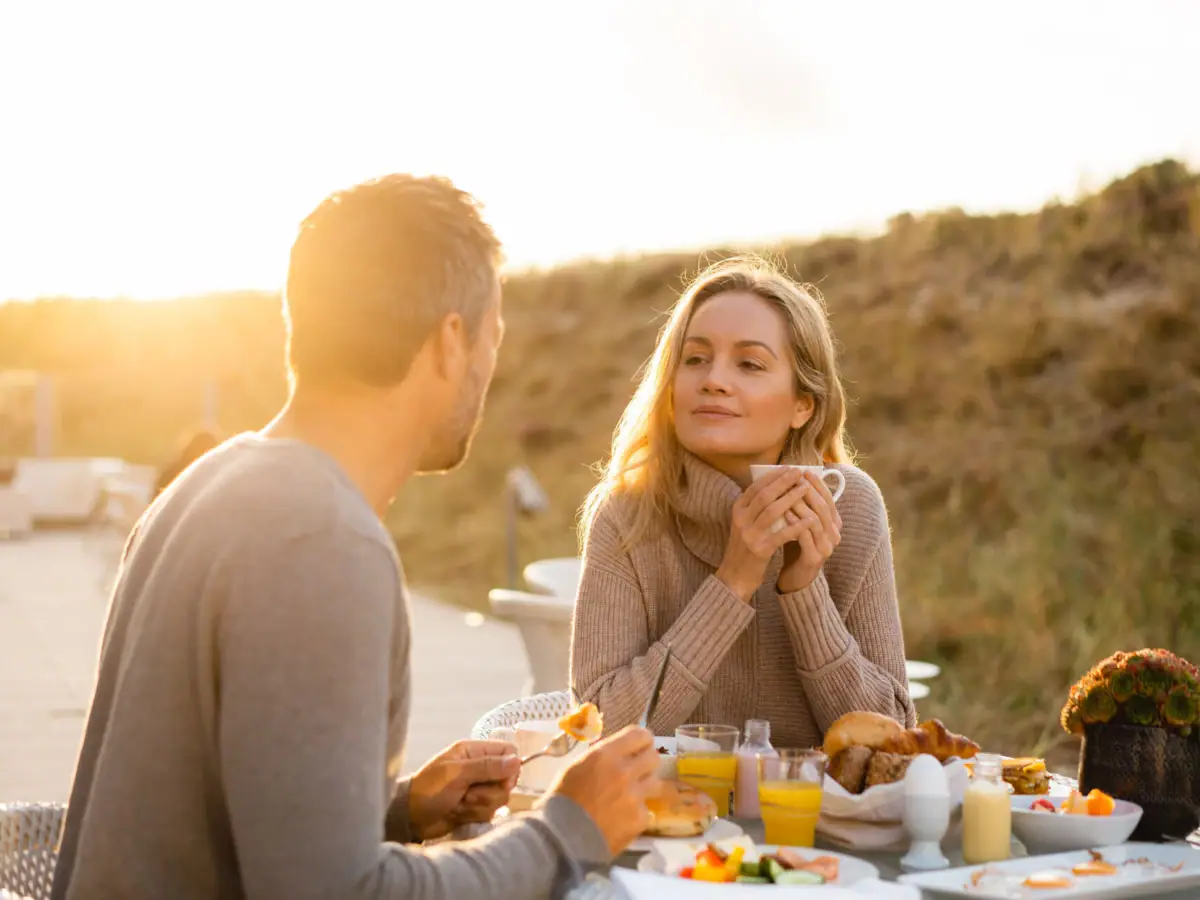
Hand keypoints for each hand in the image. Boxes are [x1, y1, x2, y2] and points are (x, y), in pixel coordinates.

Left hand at [408, 740, 519, 840]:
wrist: (410, 818)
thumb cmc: (429, 789)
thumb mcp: (456, 774)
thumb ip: (487, 767)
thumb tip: (517, 761)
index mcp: (473, 752)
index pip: (508, 751)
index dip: (510, 767)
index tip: (503, 781)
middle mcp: (479, 768)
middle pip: (507, 779)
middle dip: (488, 792)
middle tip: (468, 793)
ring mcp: (478, 788)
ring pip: (499, 798)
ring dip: (478, 805)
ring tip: (458, 803)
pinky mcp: (475, 807)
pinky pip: (489, 812)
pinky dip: (473, 814)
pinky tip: (457, 812)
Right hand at [546, 725, 662, 856]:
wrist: (562, 839)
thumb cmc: (562, 800)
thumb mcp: (576, 767)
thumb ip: (602, 757)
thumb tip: (618, 753)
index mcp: (606, 754)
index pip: (640, 735)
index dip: (642, 741)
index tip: (639, 747)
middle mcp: (625, 771)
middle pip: (654, 757)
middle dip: (646, 762)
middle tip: (637, 770)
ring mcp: (635, 796)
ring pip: (655, 782)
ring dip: (644, 786)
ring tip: (629, 796)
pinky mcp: (640, 819)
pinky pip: (646, 809)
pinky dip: (637, 813)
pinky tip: (622, 818)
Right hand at [715, 467, 816, 600]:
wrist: (735, 576)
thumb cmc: (745, 547)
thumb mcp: (745, 524)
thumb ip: (756, 507)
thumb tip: (778, 486)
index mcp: (737, 510)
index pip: (756, 487)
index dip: (774, 476)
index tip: (789, 468)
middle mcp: (741, 520)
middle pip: (764, 495)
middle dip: (783, 482)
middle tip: (799, 472)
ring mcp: (749, 535)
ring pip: (772, 511)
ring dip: (791, 498)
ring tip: (806, 489)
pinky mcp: (760, 550)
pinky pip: (781, 534)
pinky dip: (796, 525)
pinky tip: (810, 519)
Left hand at [777, 470, 841, 591]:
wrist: (796, 577)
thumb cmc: (797, 545)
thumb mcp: (801, 522)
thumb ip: (801, 505)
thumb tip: (791, 478)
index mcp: (834, 524)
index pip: (829, 498)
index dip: (818, 484)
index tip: (804, 471)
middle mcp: (834, 534)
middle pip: (823, 507)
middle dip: (808, 491)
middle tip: (794, 478)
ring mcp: (826, 547)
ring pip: (815, 520)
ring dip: (800, 505)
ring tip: (786, 493)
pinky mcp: (814, 558)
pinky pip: (805, 537)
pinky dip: (795, 523)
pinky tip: (784, 514)